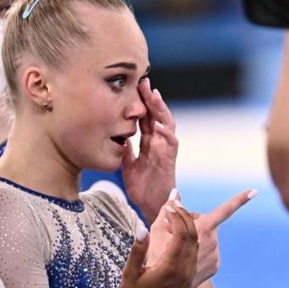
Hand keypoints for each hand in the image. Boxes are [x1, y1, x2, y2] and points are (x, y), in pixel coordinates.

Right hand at [119, 203, 197, 287]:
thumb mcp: (130, 273)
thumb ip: (137, 250)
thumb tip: (142, 228)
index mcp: (171, 267)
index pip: (183, 234)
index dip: (178, 216)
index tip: (169, 206)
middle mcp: (185, 270)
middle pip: (194, 235)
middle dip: (187, 215)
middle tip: (175, 204)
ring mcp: (190, 274)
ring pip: (198, 242)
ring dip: (190, 225)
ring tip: (174, 217)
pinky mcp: (192, 276)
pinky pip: (197, 251)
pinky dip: (191, 237)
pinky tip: (177, 233)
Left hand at [123, 78, 177, 224]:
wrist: (153, 205)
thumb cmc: (143, 188)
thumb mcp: (128, 166)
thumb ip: (126, 151)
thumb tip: (118, 138)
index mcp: (149, 143)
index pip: (146, 118)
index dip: (141, 103)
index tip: (134, 87)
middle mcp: (158, 143)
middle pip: (156, 116)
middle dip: (151, 99)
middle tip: (144, 81)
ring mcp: (165, 149)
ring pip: (166, 123)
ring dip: (160, 109)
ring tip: (153, 95)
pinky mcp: (169, 159)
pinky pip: (170, 142)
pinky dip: (165, 132)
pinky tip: (158, 124)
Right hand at [148, 190, 257, 287]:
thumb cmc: (155, 258)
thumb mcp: (157, 230)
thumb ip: (169, 208)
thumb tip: (176, 193)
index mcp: (201, 231)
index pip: (223, 211)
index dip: (239, 200)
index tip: (254, 192)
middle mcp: (212, 243)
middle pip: (204, 221)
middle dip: (190, 222)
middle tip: (172, 229)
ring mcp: (215, 256)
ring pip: (206, 236)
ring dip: (194, 236)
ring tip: (177, 245)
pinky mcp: (215, 266)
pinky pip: (208, 250)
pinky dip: (198, 249)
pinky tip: (186, 256)